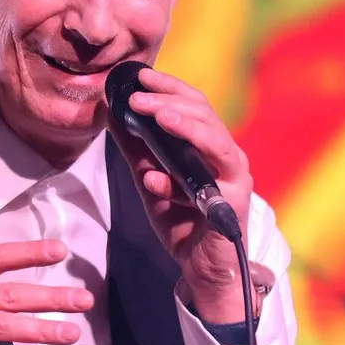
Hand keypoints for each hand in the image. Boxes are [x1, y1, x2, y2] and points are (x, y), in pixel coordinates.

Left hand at [107, 67, 252, 323]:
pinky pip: (211, 180)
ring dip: (183, 124)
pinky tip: (155, 177)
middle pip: (204, 113)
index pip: (192, 104)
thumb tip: (110, 112)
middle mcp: (225, 155)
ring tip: (153, 114)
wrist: (202, 269)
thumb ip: (135, 149)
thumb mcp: (150, 180)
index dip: (168, 87)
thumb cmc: (183, 223)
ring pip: (214, 138)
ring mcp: (234, 176)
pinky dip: (180, 179)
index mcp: (208, 145)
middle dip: (169, 100)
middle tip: (135, 95)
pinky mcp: (234, 201)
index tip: (138, 75)